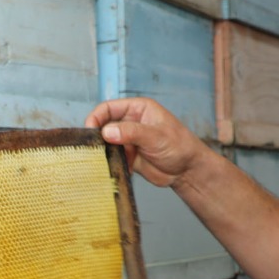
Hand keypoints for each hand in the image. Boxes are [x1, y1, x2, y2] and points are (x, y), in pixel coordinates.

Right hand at [84, 97, 204, 188]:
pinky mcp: (127, 156)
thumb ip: (131, 132)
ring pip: (106, 143)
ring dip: (103, 152)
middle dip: (97, 137)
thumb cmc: (179, 146)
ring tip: (102, 161)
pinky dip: (109, 163)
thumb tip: (107, 132)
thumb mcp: (155, 136)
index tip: (90, 130)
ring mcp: (128, 140)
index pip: (108, 108)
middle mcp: (130, 122)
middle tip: (94, 148)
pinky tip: (112, 169)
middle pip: (104, 126)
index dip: (96, 117)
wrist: (187, 171)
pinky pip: (112, 158)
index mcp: (137, 109)